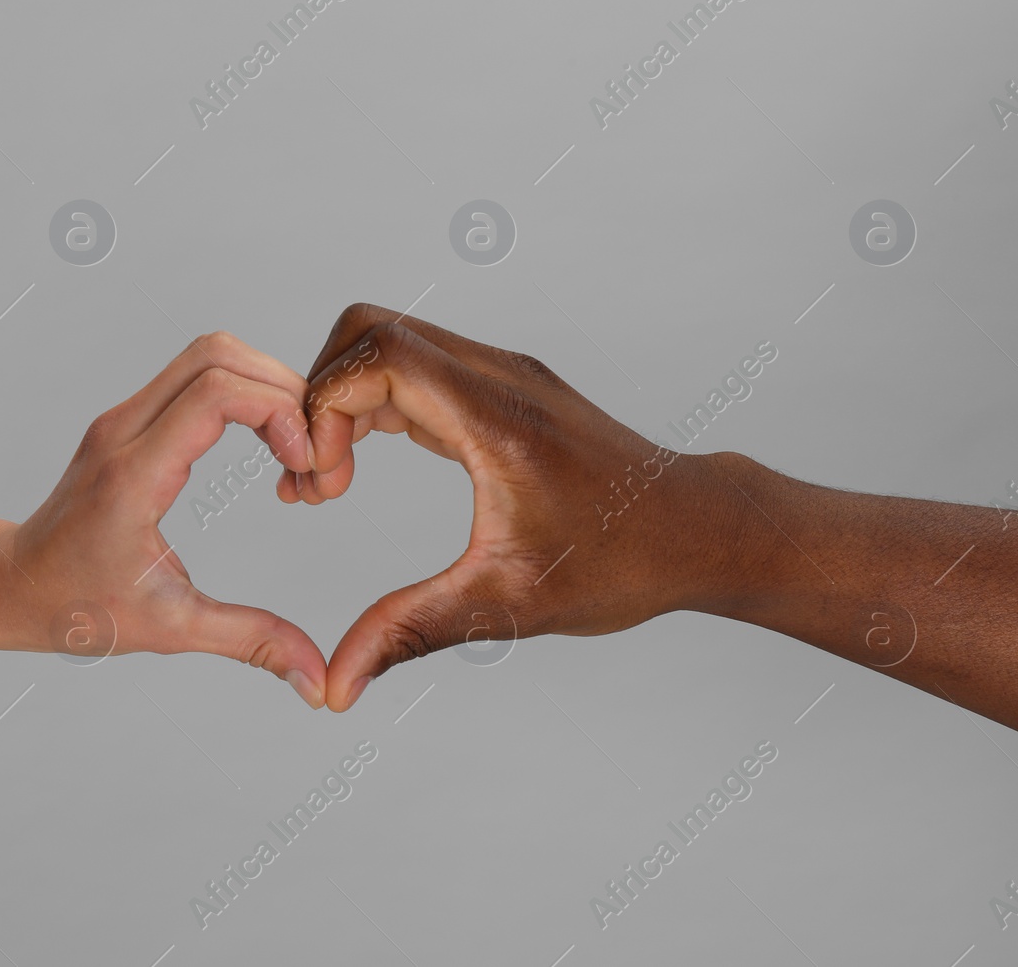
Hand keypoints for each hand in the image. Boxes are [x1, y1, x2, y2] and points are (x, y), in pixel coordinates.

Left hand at [0, 333, 327, 706]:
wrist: (11, 585)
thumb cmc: (77, 608)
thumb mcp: (171, 629)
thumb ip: (250, 642)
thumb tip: (317, 680)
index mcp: (133, 474)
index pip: (217, 393)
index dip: (279, 413)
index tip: (303, 466)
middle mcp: (124, 430)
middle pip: (219, 353)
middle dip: (283, 390)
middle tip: (310, 452)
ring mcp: (124, 417)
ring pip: (210, 354)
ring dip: (266, 387)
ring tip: (292, 450)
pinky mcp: (130, 418)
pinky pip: (198, 376)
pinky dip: (245, 394)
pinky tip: (266, 447)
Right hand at [283, 304, 753, 711]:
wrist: (698, 530)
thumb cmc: (621, 563)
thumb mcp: (506, 605)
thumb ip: (411, 632)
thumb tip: (336, 687)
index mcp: (496, 417)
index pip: (379, 353)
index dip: (324, 407)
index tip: (324, 483)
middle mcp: (498, 376)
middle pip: (372, 330)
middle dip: (321, 397)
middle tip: (318, 479)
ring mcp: (501, 375)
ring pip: (389, 341)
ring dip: (344, 400)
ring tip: (331, 481)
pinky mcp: (501, 388)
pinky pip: (415, 367)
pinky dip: (373, 404)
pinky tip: (363, 465)